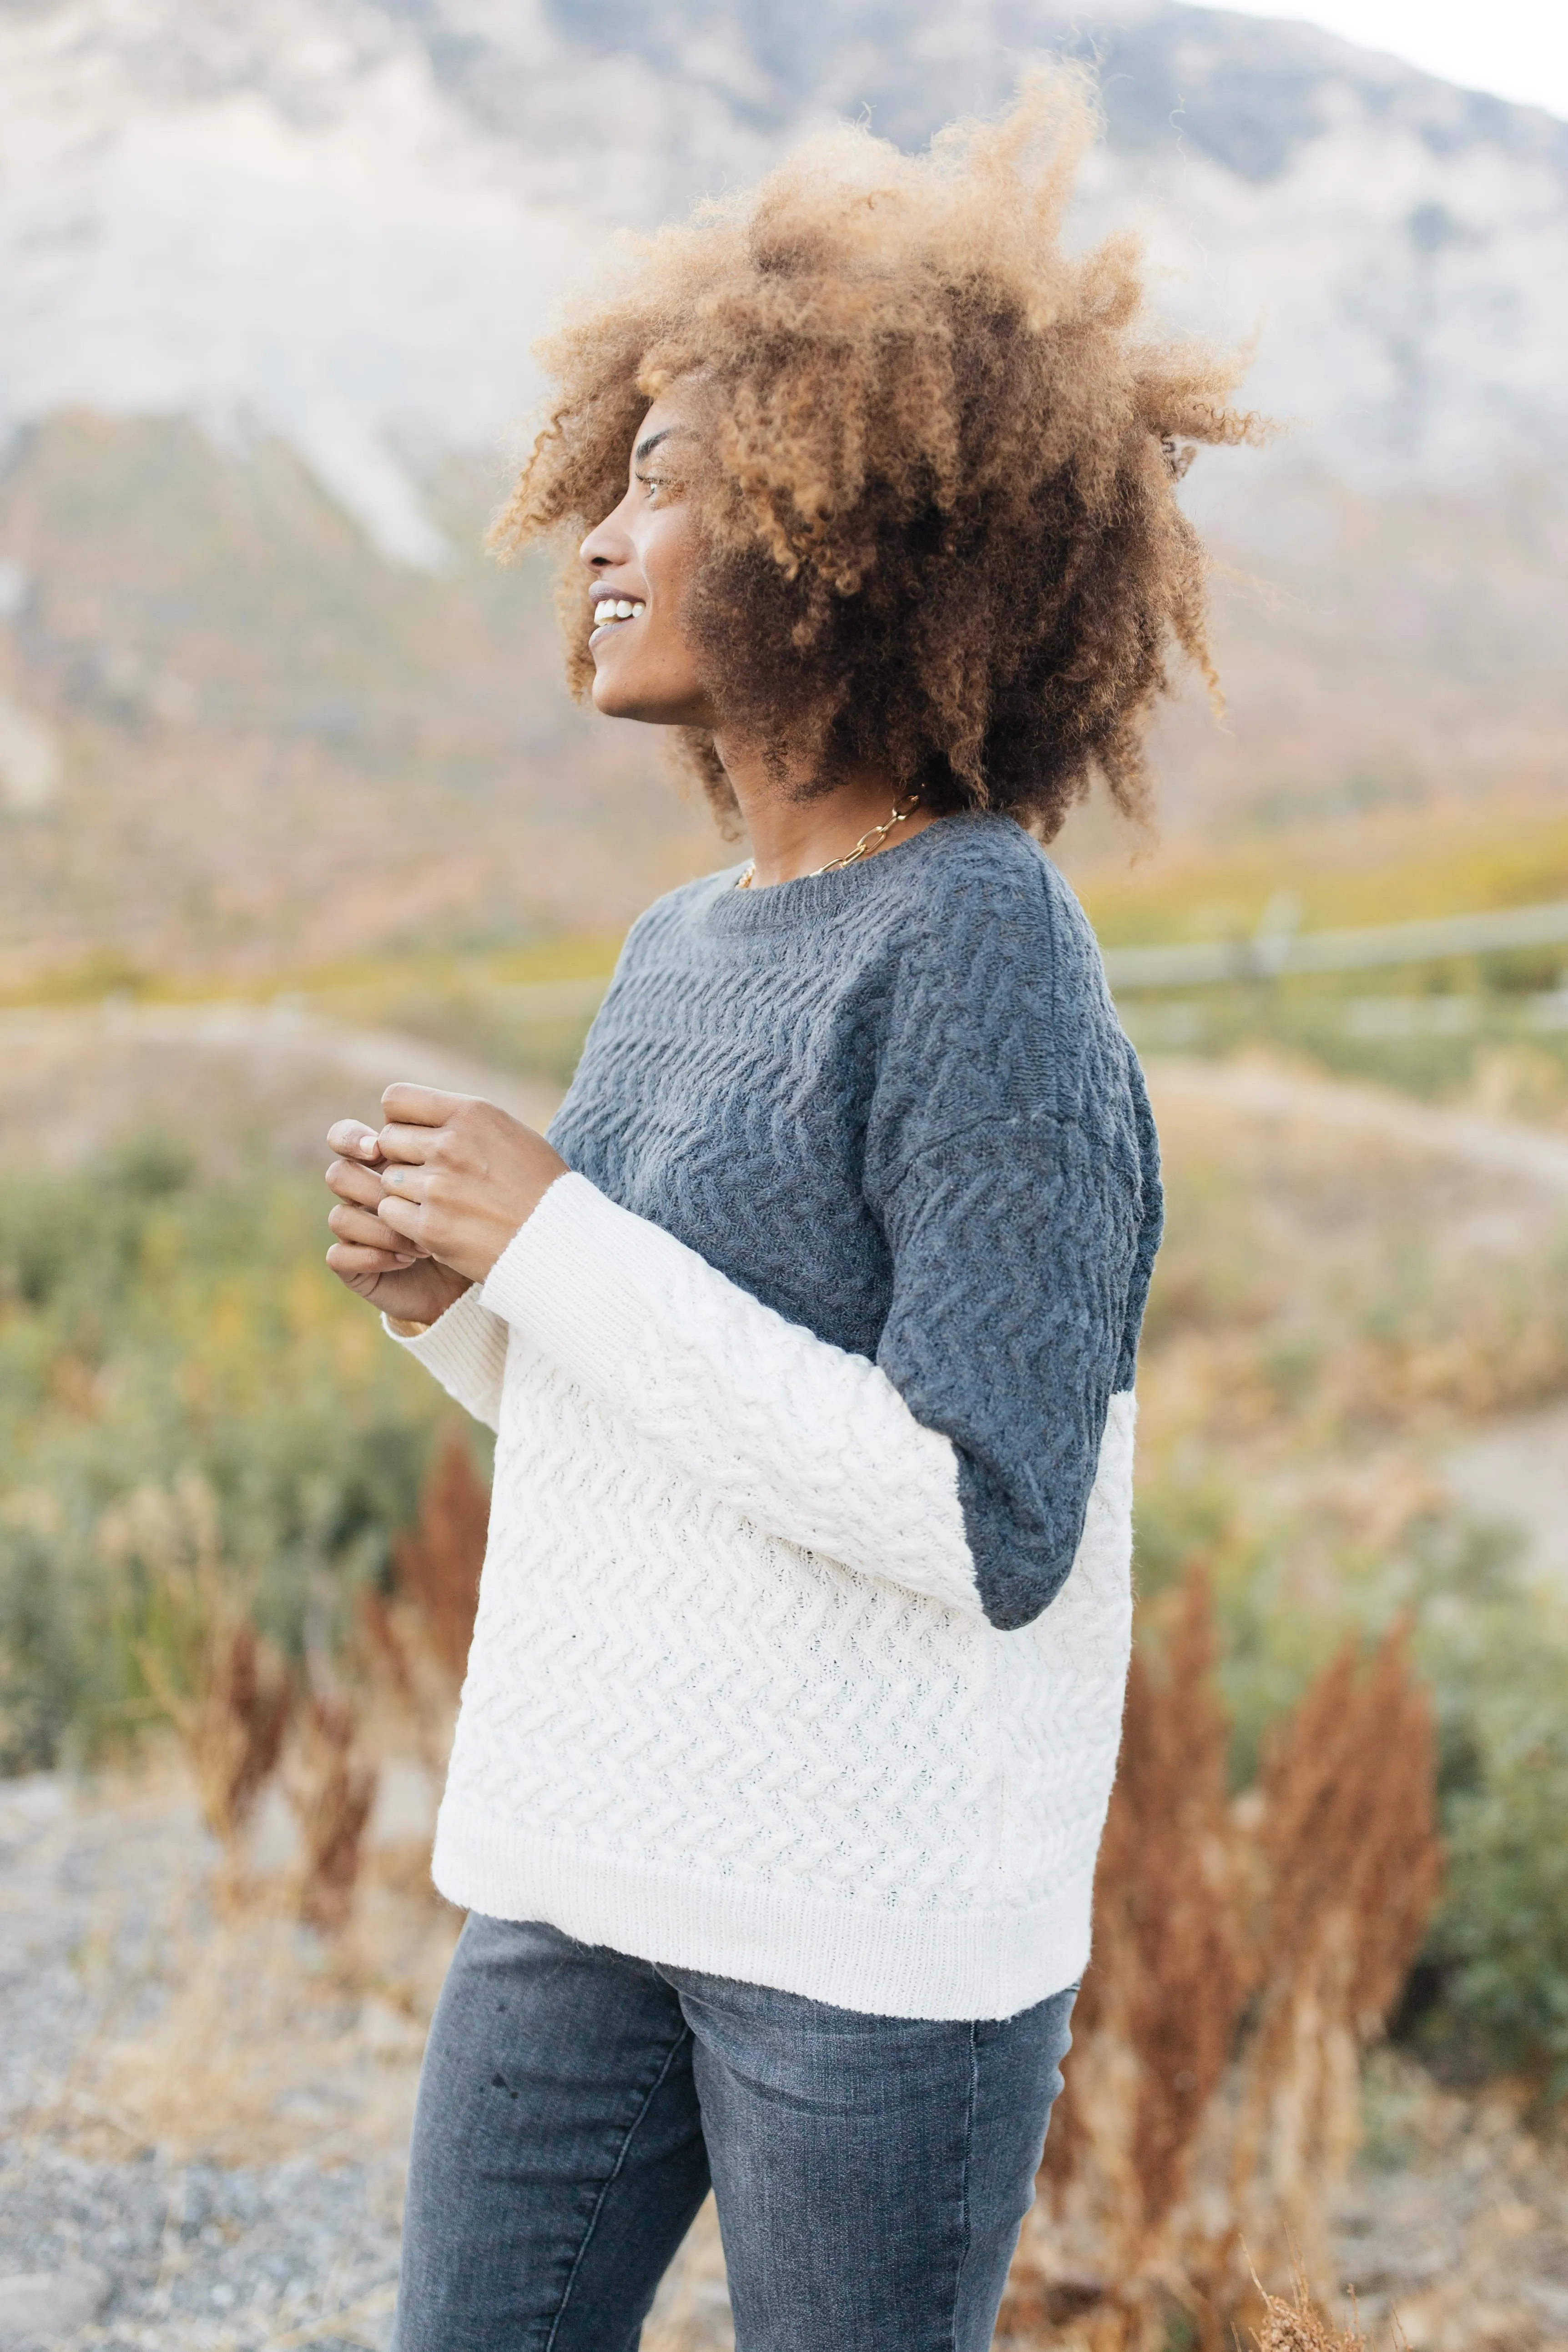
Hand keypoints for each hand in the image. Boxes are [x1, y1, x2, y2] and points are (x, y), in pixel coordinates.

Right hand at [325, 1124, 473, 1324]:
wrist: (480, 1270)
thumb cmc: (477, 1217)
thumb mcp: (467, 1178)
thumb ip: (446, 1148)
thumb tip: (436, 1127)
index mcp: (383, 1164)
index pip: (345, 1137)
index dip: (350, 1139)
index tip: (376, 1149)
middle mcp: (364, 1194)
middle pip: (338, 1175)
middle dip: (371, 1189)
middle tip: (411, 1204)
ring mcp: (356, 1230)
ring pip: (339, 1217)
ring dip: (381, 1229)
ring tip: (422, 1244)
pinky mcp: (352, 1265)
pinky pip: (338, 1255)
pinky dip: (371, 1257)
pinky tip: (406, 1260)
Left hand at [358, 1084, 568, 1285]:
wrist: (561, 1241)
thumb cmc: (539, 1187)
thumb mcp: (510, 1134)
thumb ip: (463, 1123)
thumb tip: (419, 1121)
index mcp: (472, 1114)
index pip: (396, 1099)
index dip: (400, 1120)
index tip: (415, 1137)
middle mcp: (450, 1145)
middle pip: (388, 1141)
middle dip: (404, 1158)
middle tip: (430, 1176)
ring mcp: (438, 1187)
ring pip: (389, 1179)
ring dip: (406, 1192)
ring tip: (441, 1204)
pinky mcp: (430, 1227)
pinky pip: (391, 1213)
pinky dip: (406, 1221)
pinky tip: (436, 1224)